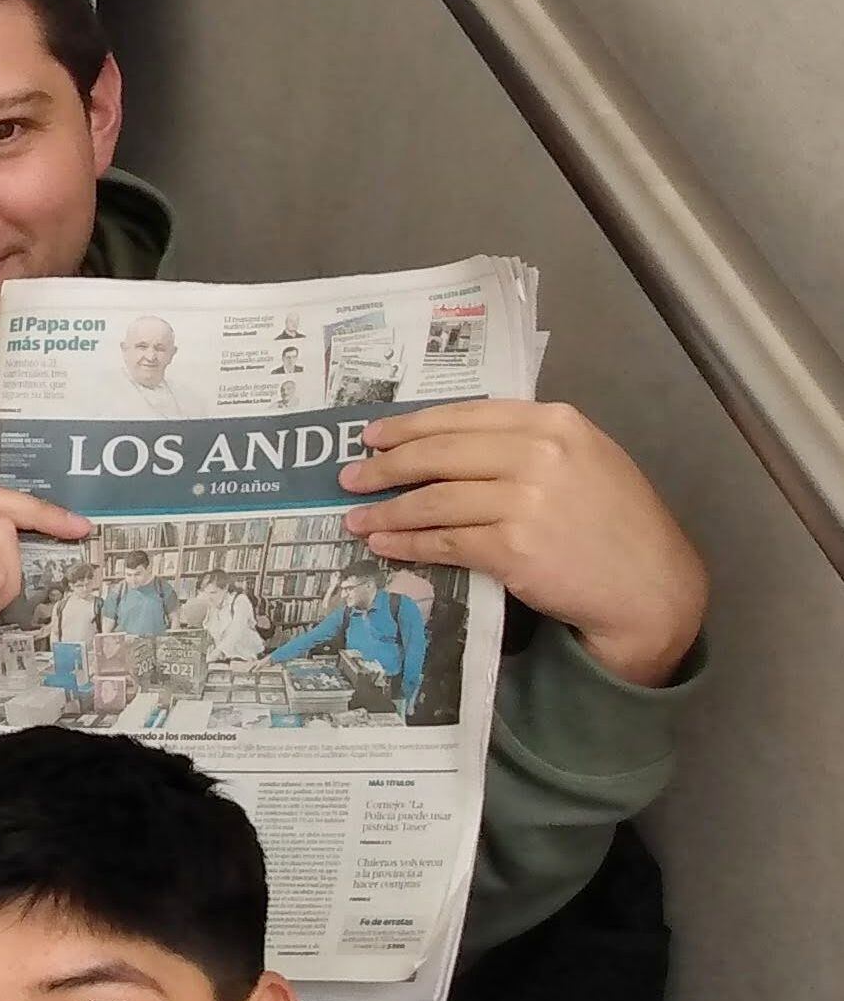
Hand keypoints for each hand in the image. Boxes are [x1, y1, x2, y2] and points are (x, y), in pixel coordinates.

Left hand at [342, 401, 704, 683]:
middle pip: (439, 453)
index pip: (464, 415)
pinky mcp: (512, 546)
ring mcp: (525, 500)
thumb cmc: (617, 524)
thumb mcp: (585, 460)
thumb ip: (528, 443)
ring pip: (433, 499)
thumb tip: (451, 444)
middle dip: (386, 466)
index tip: (373, 436)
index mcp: (555, 423)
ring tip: (355, 518)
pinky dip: (405, 543)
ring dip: (386, 510)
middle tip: (350, 476)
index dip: (410, 426)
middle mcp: (539, 453)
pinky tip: (383, 544)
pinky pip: (442, 540)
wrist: (650, 585)